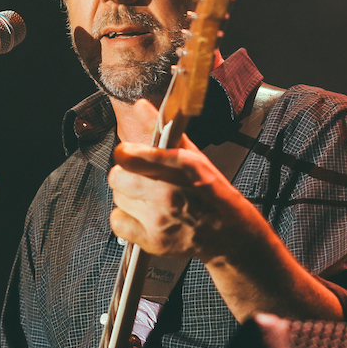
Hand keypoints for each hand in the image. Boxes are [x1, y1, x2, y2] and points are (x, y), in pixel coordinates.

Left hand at [108, 99, 248, 258]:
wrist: (230, 234)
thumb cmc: (212, 192)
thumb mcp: (194, 156)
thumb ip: (163, 130)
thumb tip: (139, 106)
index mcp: (180, 166)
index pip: (127, 155)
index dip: (125, 153)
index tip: (129, 154)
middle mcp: (168, 193)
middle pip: (117, 177)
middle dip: (127, 175)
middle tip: (142, 179)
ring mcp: (160, 220)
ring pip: (118, 198)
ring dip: (128, 196)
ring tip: (148, 198)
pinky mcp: (153, 241)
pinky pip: (117, 222)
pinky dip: (125, 219)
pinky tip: (142, 216)